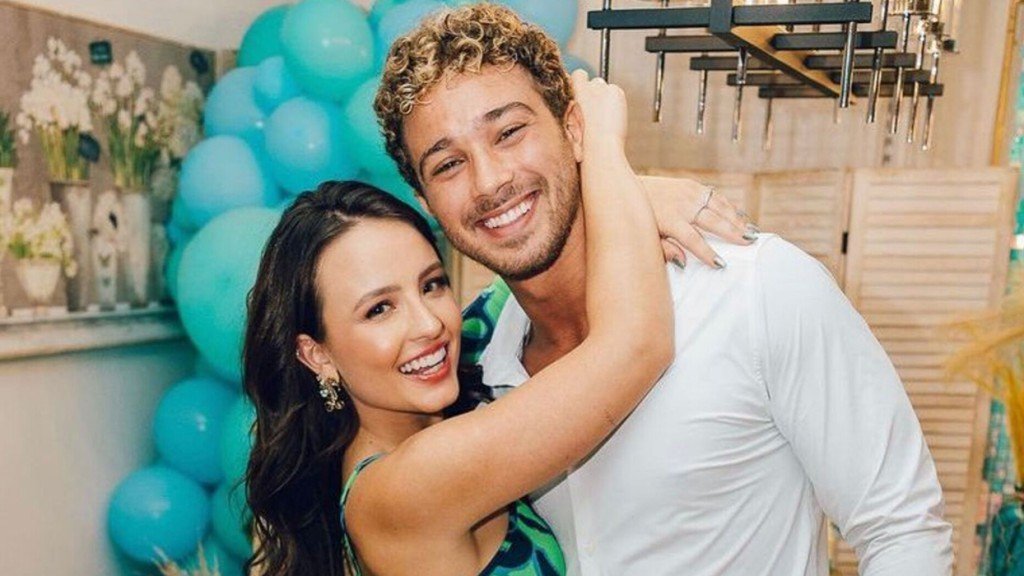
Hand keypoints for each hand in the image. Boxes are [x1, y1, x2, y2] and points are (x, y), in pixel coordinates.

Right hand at [570, 69, 626, 149]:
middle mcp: (586, 85)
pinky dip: (616, 102)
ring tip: (605, 117)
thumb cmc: (582, 142)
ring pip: (606, 87)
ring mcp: (602, 87)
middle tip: (596, 111)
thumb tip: (576, 101)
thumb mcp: (568, 122)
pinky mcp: (615, 91)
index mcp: (572, 91)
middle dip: (595, 93)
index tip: (583, 98)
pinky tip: (613, 117)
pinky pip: (616, 92)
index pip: (578, 74)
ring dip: (606, 98)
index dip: (581, 85)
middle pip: (594, 81)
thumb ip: (572, 107)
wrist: (599, 147)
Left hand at [640, 175, 758, 268]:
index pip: (693, 240)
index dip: (707, 253)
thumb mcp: (646, 237)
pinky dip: (730, 207)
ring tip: (752, 231)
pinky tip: (740, 217)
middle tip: (750, 243)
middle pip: (713, 221)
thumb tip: (683, 263)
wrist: (629, 186)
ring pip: (719, 207)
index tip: (721, 264)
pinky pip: (716, 197)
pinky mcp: (692, 185)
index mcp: (670, 220)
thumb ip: (664, 250)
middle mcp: (682, 204)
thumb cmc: (639, 218)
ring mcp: (689, 192)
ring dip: (737, 219)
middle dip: (733, 233)